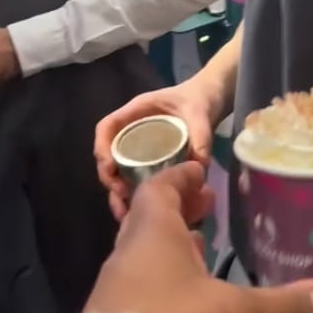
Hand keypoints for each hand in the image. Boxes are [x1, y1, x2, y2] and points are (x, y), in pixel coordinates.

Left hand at [85, 162, 312, 312]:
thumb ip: (284, 307)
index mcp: (151, 234)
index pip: (159, 189)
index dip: (181, 178)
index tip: (202, 174)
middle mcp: (126, 257)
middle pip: (150, 221)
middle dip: (180, 213)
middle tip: (210, 210)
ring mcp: (116, 294)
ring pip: (143, 259)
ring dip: (171, 251)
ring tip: (203, 253)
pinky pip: (139, 291)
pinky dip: (163, 285)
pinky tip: (188, 301)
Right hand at [94, 77, 217, 220]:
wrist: (210, 101)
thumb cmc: (199, 100)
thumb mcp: (200, 114)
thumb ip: (201, 136)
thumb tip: (199, 167)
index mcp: (137, 111)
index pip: (107, 127)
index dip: (102, 147)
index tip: (111, 169)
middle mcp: (132, 129)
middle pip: (108, 153)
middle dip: (109, 177)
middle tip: (122, 196)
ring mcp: (139, 145)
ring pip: (118, 169)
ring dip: (118, 191)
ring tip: (127, 212)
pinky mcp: (148, 160)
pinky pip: (133, 176)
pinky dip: (132, 194)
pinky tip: (138, 212)